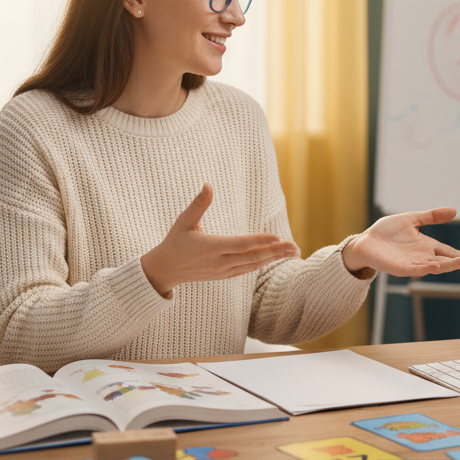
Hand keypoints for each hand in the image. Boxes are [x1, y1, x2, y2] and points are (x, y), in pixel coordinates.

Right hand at [141, 183, 299, 296]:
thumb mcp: (184, 221)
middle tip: (294, 246)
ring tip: (293, 252)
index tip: (277, 237)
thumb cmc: (175, 241)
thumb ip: (199, 204)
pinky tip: (276, 257)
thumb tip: (208, 184)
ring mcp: (223, 271)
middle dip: (275, 252)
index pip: (240, 245)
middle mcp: (218, 262)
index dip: (259, 241)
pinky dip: (263, 263)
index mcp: (209, 247)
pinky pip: (248, 269)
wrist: (166, 270)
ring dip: (274, 258)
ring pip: (253, 265)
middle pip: (252, 257)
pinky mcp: (225, 275)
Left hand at [341, 207, 459, 277]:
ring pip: (434, 267)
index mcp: (426, 246)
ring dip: (447, 265)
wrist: (365, 241)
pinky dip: (425, 268)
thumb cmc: (386, 232)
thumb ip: (431, 216)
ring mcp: (412, 264)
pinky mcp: (399, 268)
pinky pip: (414, 270)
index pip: (448, 252)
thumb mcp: (412, 219)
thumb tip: (453, 211)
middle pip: (445, 261)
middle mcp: (422, 257)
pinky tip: (435, 266)